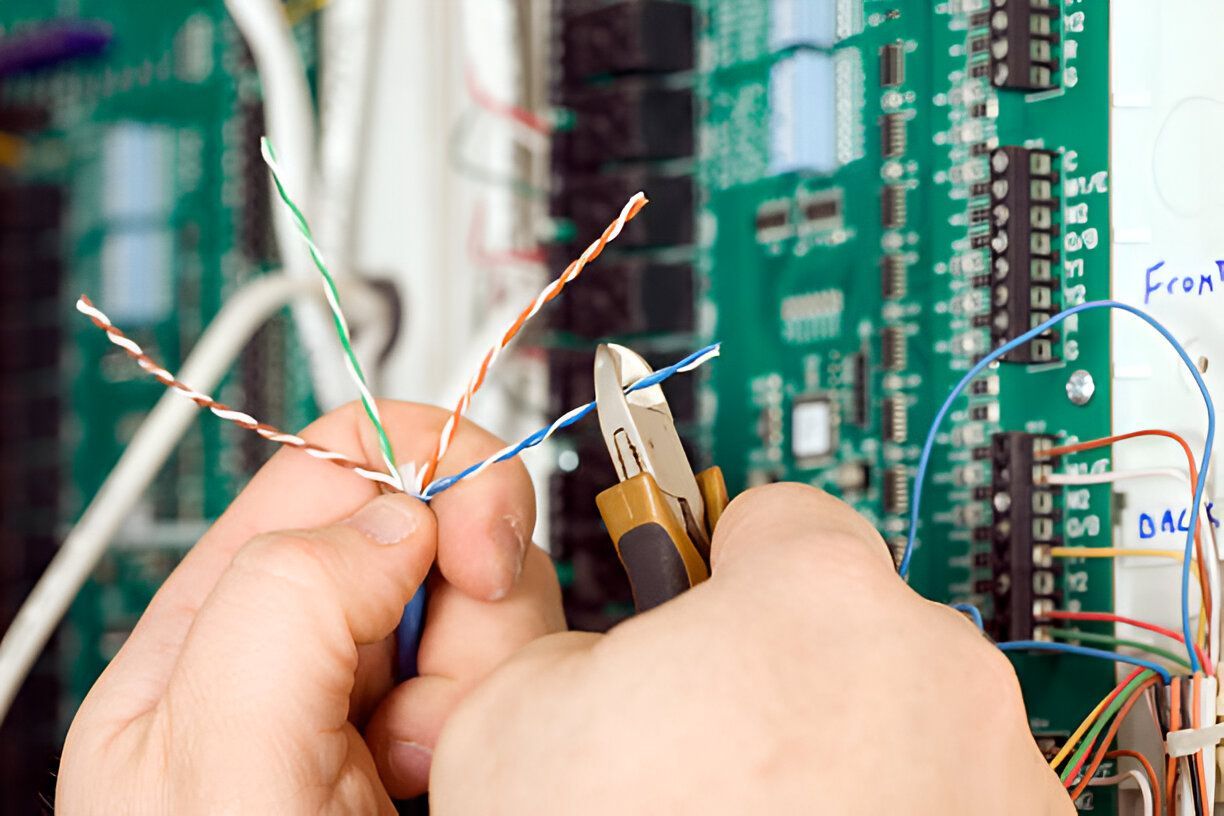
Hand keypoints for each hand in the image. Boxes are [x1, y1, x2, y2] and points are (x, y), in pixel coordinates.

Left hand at [57, 402, 564, 812]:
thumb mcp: (213, 771)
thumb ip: (282, 608)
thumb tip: (397, 520)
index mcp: (217, 631)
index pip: (330, 468)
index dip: (418, 470)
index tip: (467, 544)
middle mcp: (304, 651)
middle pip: (429, 527)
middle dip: (465, 597)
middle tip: (433, 702)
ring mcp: (385, 697)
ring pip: (490, 600)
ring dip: (491, 671)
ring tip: (436, 765)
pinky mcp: (460, 734)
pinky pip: (524, 672)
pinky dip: (519, 715)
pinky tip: (466, 776)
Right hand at [432, 483, 1072, 814]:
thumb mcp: (511, 723)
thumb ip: (566, 637)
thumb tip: (597, 652)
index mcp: (813, 597)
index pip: (776, 513)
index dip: (718, 564)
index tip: (705, 600)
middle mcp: (935, 671)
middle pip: (845, 621)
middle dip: (778, 671)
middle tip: (708, 752)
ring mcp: (994, 775)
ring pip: (901, 714)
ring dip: (841, 751)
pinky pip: (947, 796)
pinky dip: (892, 814)